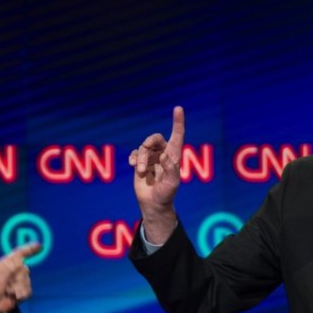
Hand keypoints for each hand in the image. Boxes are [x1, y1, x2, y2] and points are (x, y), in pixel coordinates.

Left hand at [0, 243, 41, 312]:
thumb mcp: (0, 275)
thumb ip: (10, 267)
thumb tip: (21, 261)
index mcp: (9, 263)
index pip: (21, 253)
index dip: (30, 248)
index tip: (40, 245)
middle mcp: (16, 270)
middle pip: (25, 270)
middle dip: (17, 278)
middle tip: (7, 284)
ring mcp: (21, 280)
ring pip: (27, 282)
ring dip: (16, 288)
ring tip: (8, 291)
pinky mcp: (25, 290)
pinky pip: (28, 291)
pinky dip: (20, 295)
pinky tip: (13, 296)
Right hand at [128, 105, 185, 244]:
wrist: (153, 204)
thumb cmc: (166, 194)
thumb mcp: (172, 183)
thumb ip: (170, 169)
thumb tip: (163, 156)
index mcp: (174, 156)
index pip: (177, 135)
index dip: (178, 122)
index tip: (178, 108)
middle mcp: (163, 155)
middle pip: (156, 138)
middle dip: (149, 142)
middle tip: (146, 149)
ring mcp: (151, 159)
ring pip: (143, 149)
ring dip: (141, 159)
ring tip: (141, 171)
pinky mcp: (140, 164)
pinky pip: (135, 154)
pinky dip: (134, 158)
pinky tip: (134, 166)